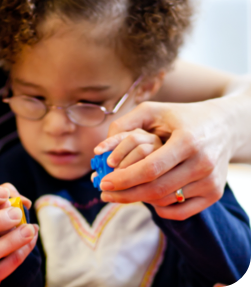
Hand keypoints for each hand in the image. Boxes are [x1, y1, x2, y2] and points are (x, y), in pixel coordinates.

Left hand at [94, 101, 229, 220]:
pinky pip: (180, 212)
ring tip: (123, 191)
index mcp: (187, 141)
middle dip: (125, 194)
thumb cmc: (180, 117)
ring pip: (165, 200)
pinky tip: (146, 198)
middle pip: (156, 189)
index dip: (124, 178)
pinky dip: (159, 208)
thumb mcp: (152, 110)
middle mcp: (202, 163)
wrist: (223, 126)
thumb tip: (99, 150)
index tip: (103, 183)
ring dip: (139, 199)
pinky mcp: (215, 193)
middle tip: (104, 194)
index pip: (150, 168)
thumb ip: (124, 124)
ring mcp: (211, 181)